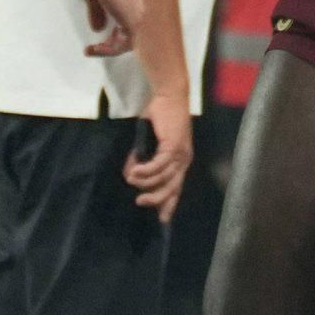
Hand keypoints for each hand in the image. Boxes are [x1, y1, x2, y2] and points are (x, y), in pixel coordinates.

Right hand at [80, 0, 141, 55]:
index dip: (111, 37)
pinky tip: (93, 48)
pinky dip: (108, 50)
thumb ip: (97, 13)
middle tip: (91, 49)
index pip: (125, 28)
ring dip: (107, 50)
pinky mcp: (132, 23)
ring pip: (126, 44)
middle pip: (127, 38)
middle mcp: (136, 12)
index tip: (94, 42)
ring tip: (90, 50)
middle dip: (108, 46)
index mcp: (130, 4)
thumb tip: (98, 29)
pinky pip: (123, 46)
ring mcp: (137, 18)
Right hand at [126, 86, 191, 221]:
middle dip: (157, 199)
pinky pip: (158, 166)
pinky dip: (145, 171)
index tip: (162, 219)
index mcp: (182, 159)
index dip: (170, 203)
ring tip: (131, 179)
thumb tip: (130, 173)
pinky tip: (134, 171)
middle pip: (173, 188)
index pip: (177, 186)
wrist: (169, 95)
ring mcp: (180, 154)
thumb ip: (141, 157)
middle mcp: (184, 159)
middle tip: (140, 202)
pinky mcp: (173, 147)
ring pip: (163, 178)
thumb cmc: (160, 114)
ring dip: (145, 182)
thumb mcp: (149, 139)